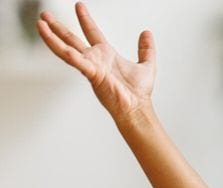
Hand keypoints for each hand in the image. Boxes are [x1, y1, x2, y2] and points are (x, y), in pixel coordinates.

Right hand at [36, 2, 154, 119]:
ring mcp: (91, 66)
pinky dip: (63, 50)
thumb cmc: (138, 93)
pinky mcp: (91, 73)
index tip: (79, 6)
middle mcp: (95, 60)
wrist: (136, 107)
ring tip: (40, 24)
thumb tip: (147, 34)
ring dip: (52, 37)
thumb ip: (146, 49)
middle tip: (45, 15)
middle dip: (57, 27)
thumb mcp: (147, 65)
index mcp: (106, 55)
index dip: (85, 19)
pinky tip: (50, 38)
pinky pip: (74, 59)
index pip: (92, 32)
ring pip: (66, 48)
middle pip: (71, 39)